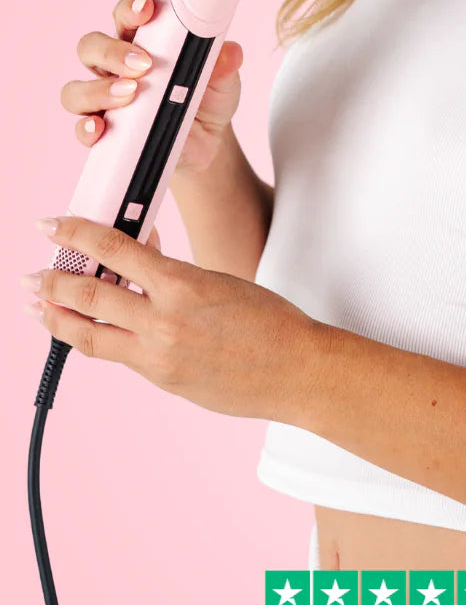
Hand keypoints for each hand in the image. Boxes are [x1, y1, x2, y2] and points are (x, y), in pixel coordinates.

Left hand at [22, 215, 320, 422]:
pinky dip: (94, 338)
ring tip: (36, 307)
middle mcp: (164, 320)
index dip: (76, 234)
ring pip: (89, 334)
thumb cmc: (269, 319)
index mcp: (182, 284)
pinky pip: (116, 355)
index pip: (115, 250)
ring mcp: (159, 355)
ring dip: (57, 317)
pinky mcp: (161, 379)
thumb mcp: (219, 281)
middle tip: (31, 274)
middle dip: (52, 281)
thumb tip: (137, 260)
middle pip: (89, 294)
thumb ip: (172, 276)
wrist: (295, 369)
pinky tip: (83, 332)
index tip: (53, 225)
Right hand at [61, 0, 245, 176]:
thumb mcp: (224, 81)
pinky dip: (87, 127)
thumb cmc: (208, 98)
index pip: (126, 15)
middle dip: (112, 51)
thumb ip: (224, 64)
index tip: (147, 9)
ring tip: (131, 94)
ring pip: (76, 88)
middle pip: (91, 46)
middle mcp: (115, 67)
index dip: (131, 9)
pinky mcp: (105, 132)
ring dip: (99, 89)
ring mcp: (105, 100)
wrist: (207, 143)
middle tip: (143, 64)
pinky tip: (101, 127)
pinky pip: (82, 128)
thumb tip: (229, 52)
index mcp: (143, 42)